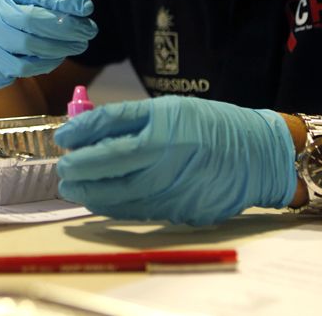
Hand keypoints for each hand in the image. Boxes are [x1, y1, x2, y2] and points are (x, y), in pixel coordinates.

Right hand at [0, 0, 97, 89]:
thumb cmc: (8, 18)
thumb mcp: (22, 0)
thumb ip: (48, 0)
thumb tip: (83, 8)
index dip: (62, 1)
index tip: (87, 8)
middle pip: (31, 20)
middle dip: (65, 27)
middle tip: (89, 31)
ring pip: (28, 45)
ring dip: (60, 47)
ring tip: (79, 45)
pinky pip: (25, 66)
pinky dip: (47, 62)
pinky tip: (59, 57)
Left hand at [54, 96, 296, 224]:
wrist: (259, 155)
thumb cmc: (212, 125)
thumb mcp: (171, 109)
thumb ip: (130, 120)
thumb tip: (86, 132)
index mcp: (165, 124)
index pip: (110, 128)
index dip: (81, 133)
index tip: (62, 139)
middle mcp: (168, 155)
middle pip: (111, 165)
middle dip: (80, 170)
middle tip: (62, 171)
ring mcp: (176, 186)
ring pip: (121, 195)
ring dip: (92, 194)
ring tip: (74, 189)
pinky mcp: (182, 210)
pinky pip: (139, 211)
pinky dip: (114, 207)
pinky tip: (100, 201)